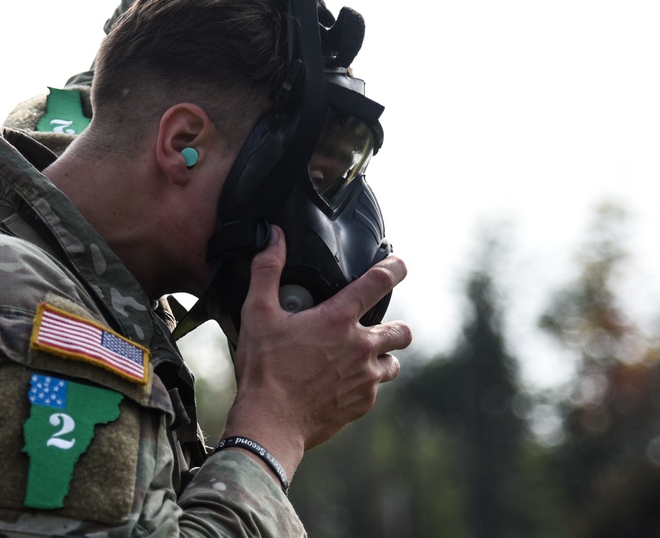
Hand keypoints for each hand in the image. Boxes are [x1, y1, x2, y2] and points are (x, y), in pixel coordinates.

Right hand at [222, 225, 410, 478]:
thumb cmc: (264, 368)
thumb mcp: (257, 313)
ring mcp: (366, 378)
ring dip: (381, 358)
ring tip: (357, 359)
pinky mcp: (363, 404)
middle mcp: (361, 346)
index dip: (396, 268)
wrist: (270, 423)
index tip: (400, 265)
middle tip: (372, 328)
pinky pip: (375, 390)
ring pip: (393, 363)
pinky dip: (363, 384)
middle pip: (402, 331)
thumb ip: (267, 270)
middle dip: (394, 328)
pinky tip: (340, 384)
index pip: (379, 282)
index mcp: (338, 319)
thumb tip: (274, 236)